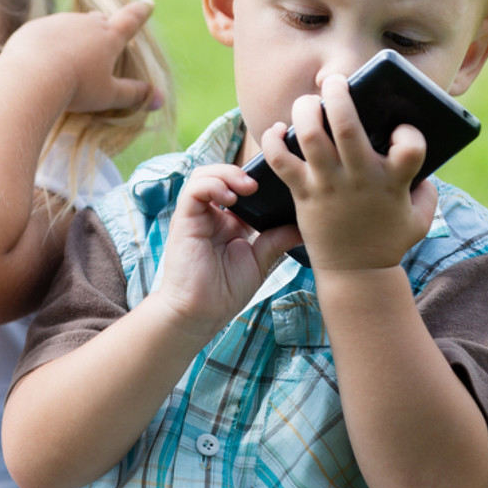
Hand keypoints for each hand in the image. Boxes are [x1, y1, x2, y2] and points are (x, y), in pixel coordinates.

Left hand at [0, 0, 162, 115]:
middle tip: (102, 43)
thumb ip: (133, 95)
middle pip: (99, 20)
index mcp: (108, 36)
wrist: (30, 77)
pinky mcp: (35, 28)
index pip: (131, 19)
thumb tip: (160, 100)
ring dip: (74, 37)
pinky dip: (49, 43)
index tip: (148, 3)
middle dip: (103, 27)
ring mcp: (59, 22)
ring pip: (71, 25)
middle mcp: (85, 23)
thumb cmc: (76, 88)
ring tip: (66, 61)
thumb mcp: (107, 96)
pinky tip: (41, 62)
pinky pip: (46, 33)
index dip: (141, 12)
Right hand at [155, 164, 300, 337]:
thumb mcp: (259, 262)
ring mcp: (196, 216)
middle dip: (242, 172)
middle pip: (220, 174)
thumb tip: (302, 226)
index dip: (256, 180)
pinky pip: (194, 190)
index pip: (238, 187)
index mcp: (228, 223)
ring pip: (204, 175)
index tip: (278, 185)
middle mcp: (210, 215)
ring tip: (249, 187)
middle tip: (264, 184)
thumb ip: (276, 240)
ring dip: (227, 173)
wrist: (199, 314)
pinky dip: (213, 185)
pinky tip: (232, 198)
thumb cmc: (224, 293)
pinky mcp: (184, 220)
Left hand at [262, 75, 436, 271]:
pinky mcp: (303, 193)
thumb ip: (426, 188)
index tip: (402, 131)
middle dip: (339, 95)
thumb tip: (420, 161)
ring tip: (309, 102)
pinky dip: (274, 140)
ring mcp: (328, 185)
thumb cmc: (389, 240)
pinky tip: (278, 130)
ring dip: (305, 111)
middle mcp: (358, 178)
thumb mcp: (420, 216)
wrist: (355, 273)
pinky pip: (280, 160)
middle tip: (335, 81)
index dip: (409, 133)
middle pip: (346, 127)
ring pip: (309, 137)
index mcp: (393, 182)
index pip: (411, 145)